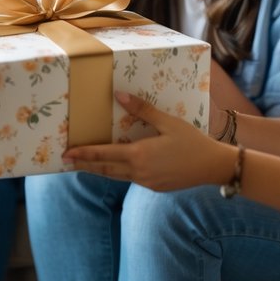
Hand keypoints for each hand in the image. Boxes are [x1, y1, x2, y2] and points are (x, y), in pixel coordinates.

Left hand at [64, 92, 236, 191]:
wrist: (213, 166)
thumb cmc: (192, 141)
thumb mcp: (168, 122)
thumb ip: (142, 110)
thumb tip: (119, 94)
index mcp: (139, 155)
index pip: (103, 155)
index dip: (83, 155)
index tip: (66, 154)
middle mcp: (138, 172)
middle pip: (104, 169)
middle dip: (85, 165)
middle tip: (66, 161)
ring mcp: (146, 182)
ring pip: (116, 176)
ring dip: (100, 170)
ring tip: (85, 164)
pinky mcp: (154, 186)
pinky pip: (130, 178)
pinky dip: (118, 172)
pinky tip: (116, 167)